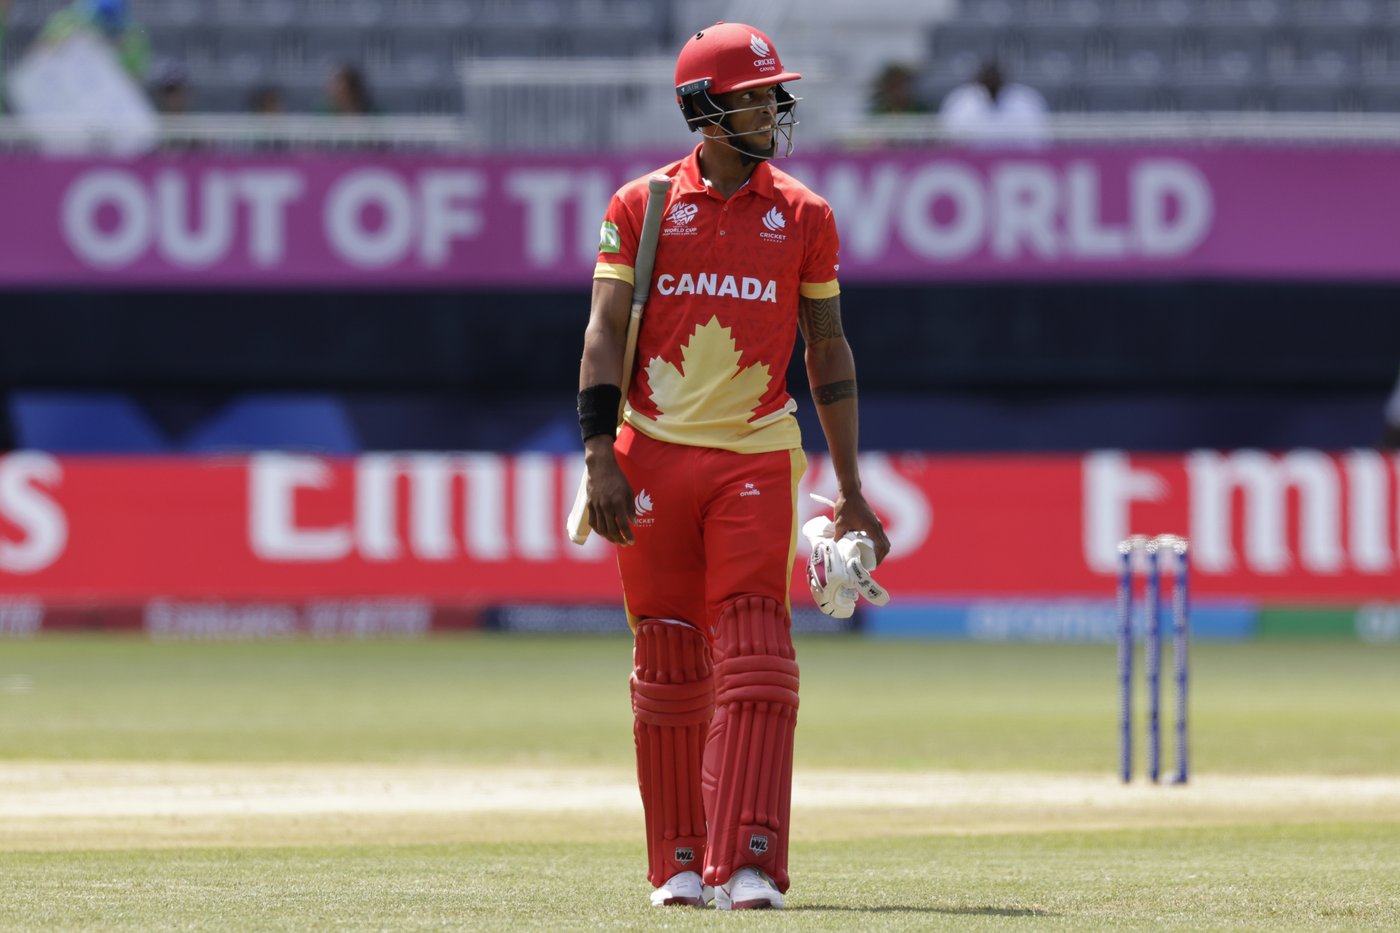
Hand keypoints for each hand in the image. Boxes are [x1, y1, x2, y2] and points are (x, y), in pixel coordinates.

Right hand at [584, 436, 634, 545]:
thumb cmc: (618, 478)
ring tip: (615, 541)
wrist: (601, 467)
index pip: (623, 525)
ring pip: (601, 528)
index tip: (632, 541)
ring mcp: (596, 506)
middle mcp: (606, 506)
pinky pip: (593, 522)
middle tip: (625, 544)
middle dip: (619, 539)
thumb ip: (631, 508)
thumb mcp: (629, 491)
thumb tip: (634, 522)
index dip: (628, 535)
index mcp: (618, 502)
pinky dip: (598, 531)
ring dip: (609, 538)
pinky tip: (604, 533)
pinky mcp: (589, 505)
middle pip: (612, 529)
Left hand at [802, 501, 890, 617]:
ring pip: (883, 541)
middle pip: (886, 546)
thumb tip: (835, 549)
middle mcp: (877, 526)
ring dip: (879, 551)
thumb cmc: (846, 506)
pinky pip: (879, 536)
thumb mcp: (840, 523)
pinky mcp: (873, 521)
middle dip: (880, 557)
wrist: (850, 492)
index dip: (879, 558)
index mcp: (872, 528)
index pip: (882, 547)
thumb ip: (839, 537)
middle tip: (870, 565)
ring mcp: (877, 523)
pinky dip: (876, 544)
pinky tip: (866, 548)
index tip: (872, 566)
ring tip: (869, 558)